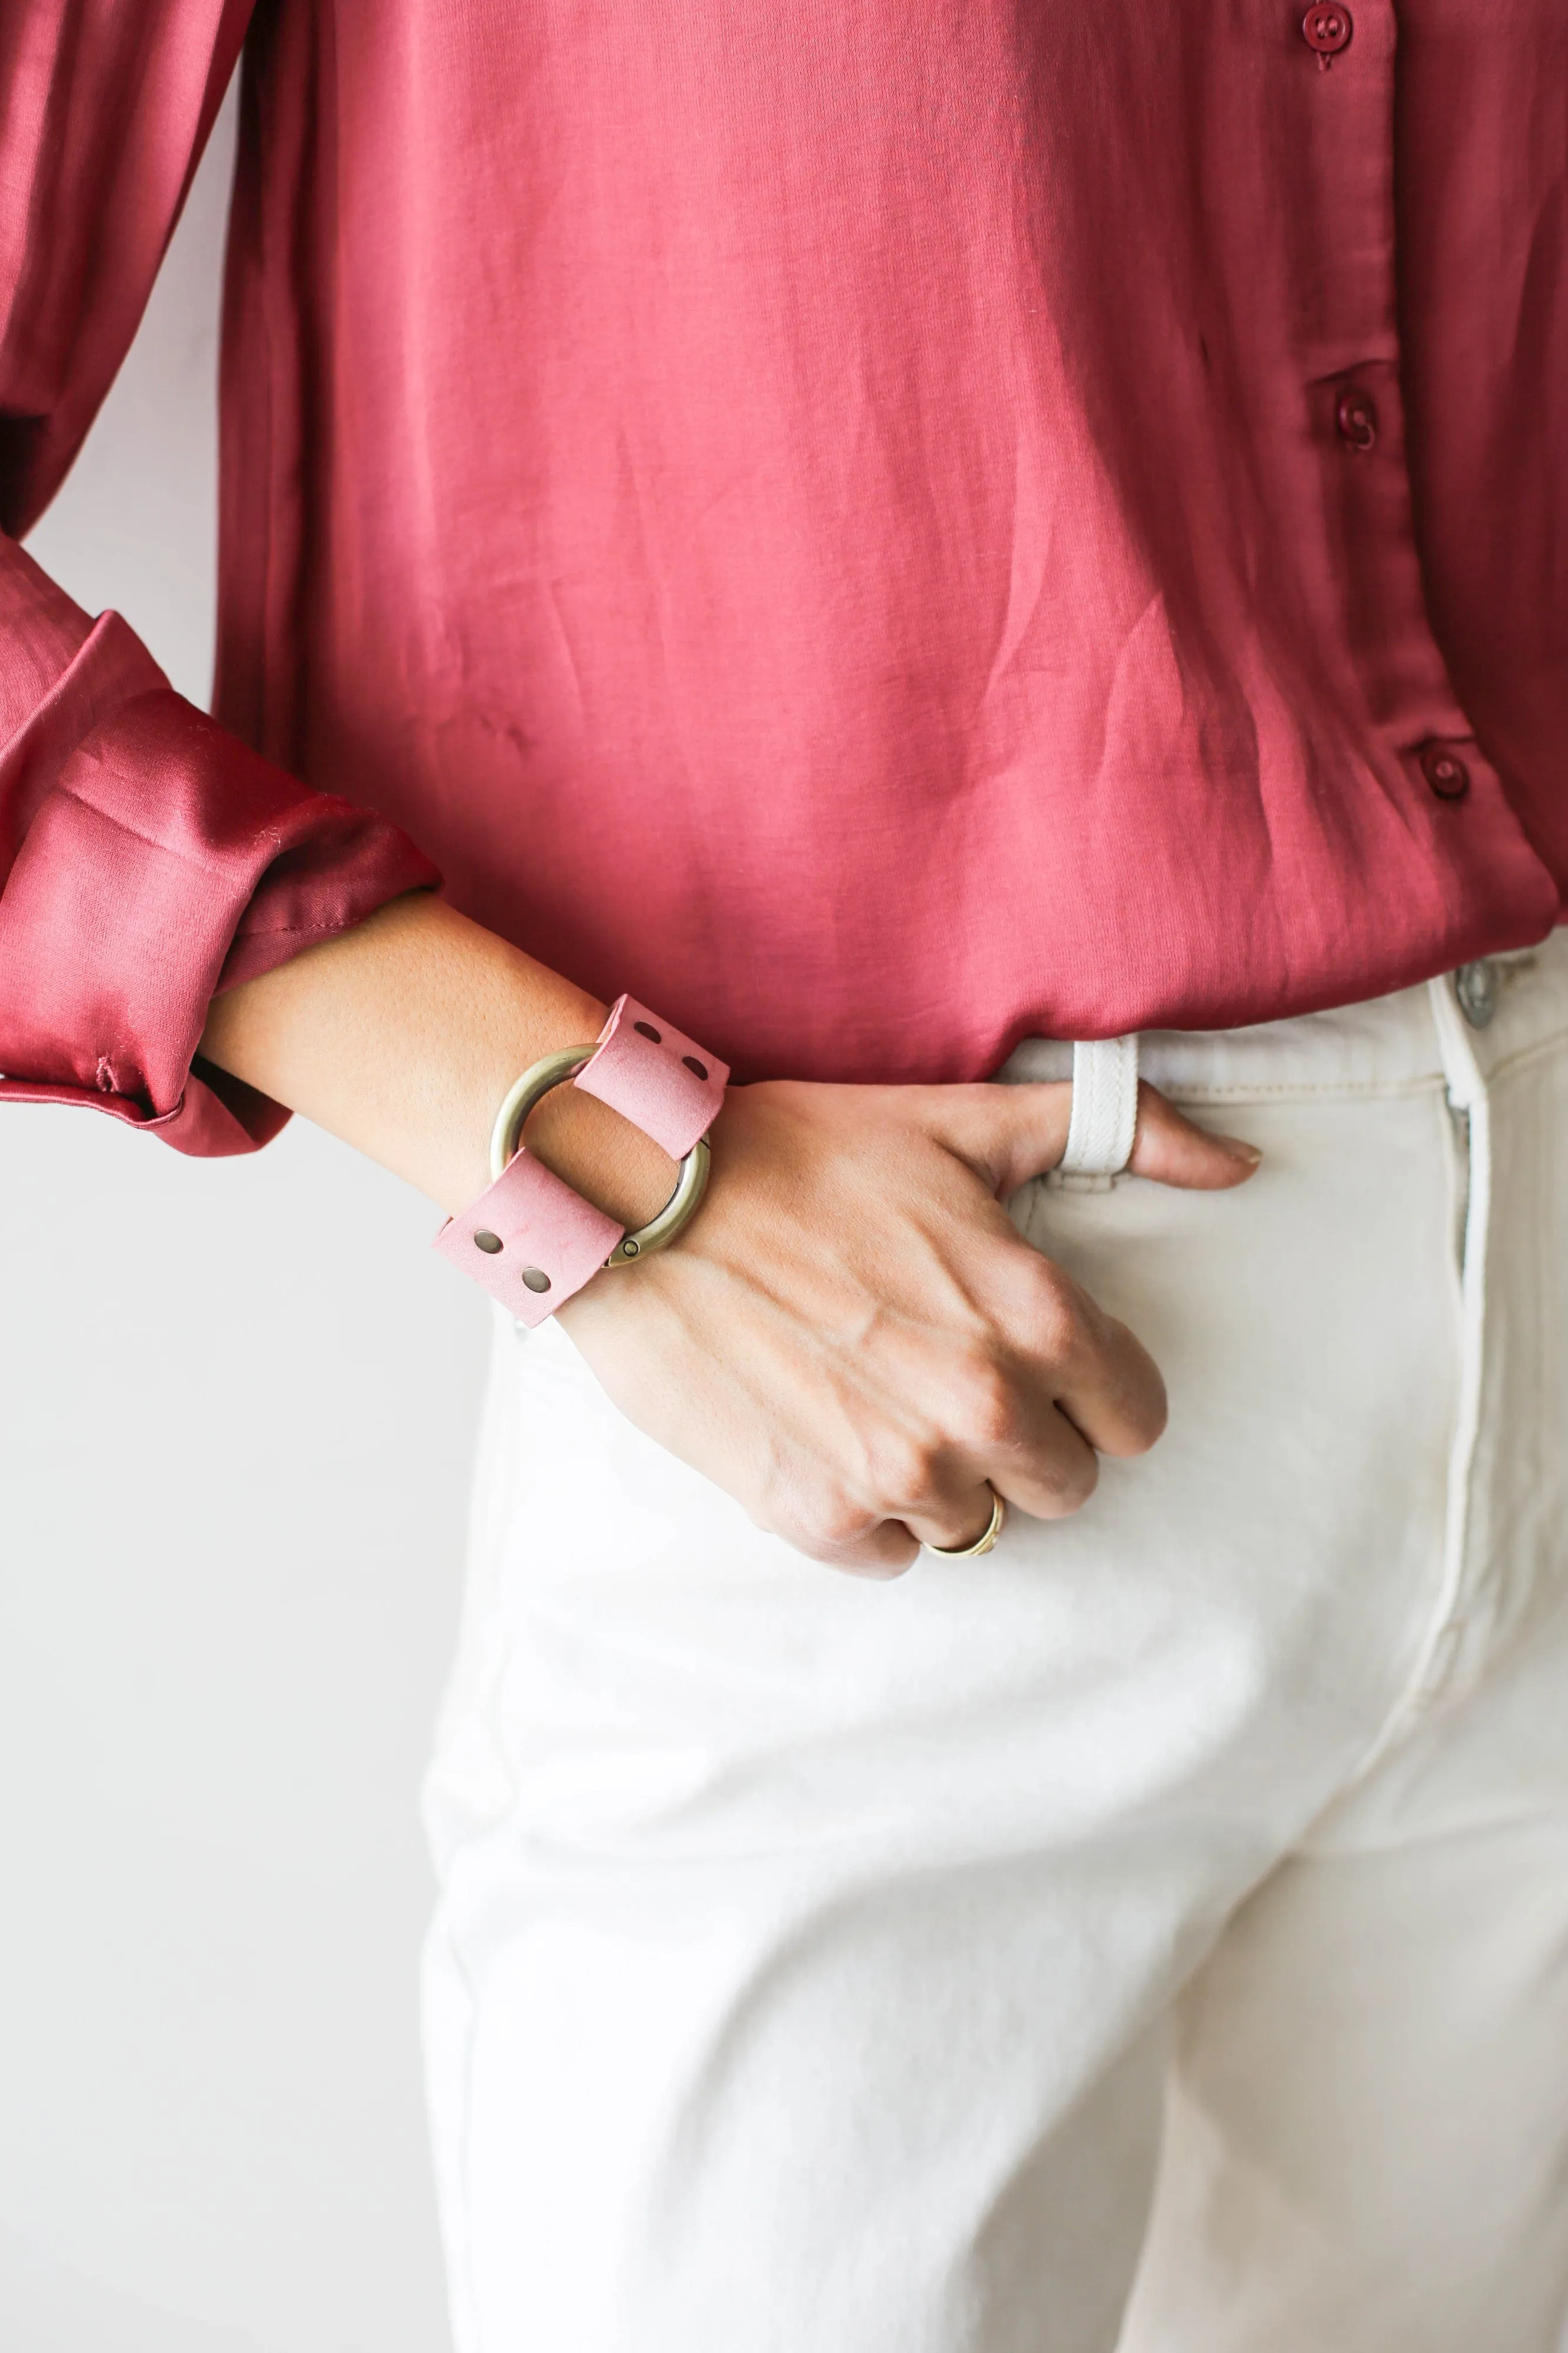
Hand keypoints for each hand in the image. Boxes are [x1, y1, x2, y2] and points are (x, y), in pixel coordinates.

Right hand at [559, 1078, 1259, 1573]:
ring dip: (942, 1476)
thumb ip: (1120, 1133)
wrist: (643, 1195)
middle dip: (1022, 1439)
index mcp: (1038, 1316)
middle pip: (1064, 1485)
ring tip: (875, 1399)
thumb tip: (1239, 1162)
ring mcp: (899, 1471)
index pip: (1136, 1418)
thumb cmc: (803, 1150)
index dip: (1090, 1389)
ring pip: (978, 1525)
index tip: (1035, 1361)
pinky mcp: (816, 1513)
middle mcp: (983, 1407)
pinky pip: (892, 1556)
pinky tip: (827, 1436)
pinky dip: (868, 1512)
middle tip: (945, 1377)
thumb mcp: (968, 1123)